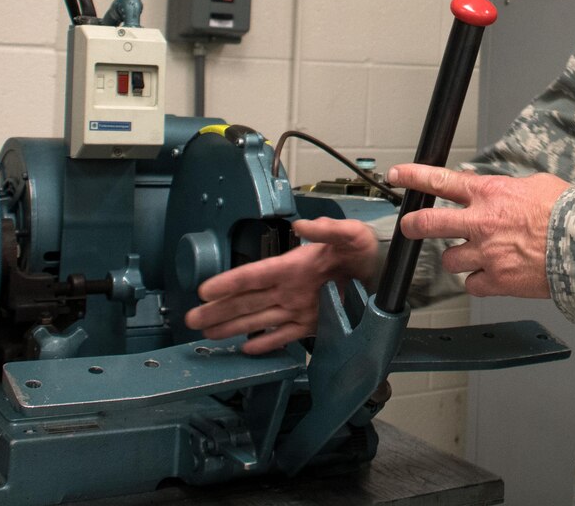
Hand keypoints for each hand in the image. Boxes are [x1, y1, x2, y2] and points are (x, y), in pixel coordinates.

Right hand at [183, 217, 377, 353]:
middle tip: (193, 318)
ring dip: (233, 327)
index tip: (206, 289)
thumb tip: (302, 225)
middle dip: (218, 310)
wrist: (381, 272)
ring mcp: (297, 307)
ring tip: (208, 334)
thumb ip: (326, 229)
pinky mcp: (311, 323)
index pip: (254, 275)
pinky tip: (247, 349)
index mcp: (292, 265)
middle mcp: (288, 288)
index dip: (229, 282)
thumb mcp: (350, 233)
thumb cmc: (363, 249)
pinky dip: (266, 343)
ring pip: (258, 319)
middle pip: (246, 300)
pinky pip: (284, 335)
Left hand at [388, 165, 569, 298]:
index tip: (397, 175)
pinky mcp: (497, 281)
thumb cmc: (567, 212)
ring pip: (449, 259)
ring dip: (458, 257)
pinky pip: (472, 284)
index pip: (440, 180)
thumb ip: (507, 189)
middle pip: (429, 223)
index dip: (413, 177)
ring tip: (477, 255)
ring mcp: (486, 253)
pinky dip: (479, 282)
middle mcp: (481, 222)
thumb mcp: (535, 185)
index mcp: (490, 193)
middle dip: (412, 224)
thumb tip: (497, 192)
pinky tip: (493, 275)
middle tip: (408, 226)